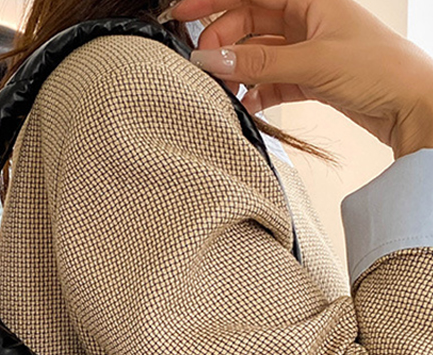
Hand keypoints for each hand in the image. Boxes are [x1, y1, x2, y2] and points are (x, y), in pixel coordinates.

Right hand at [167, 0, 432, 158]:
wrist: (412, 105)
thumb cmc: (378, 68)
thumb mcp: (312, 62)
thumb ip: (257, 65)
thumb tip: (211, 61)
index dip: (213, 2)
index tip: (181, 13)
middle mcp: (306, 19)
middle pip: (248, 24)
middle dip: (223, 44)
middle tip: (203, 66)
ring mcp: (306, 49)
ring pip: (257, 56)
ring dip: (237, 73)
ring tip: (222, 91)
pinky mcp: (309, 78)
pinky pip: (269, 82)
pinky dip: (255, 94)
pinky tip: (245, 107)